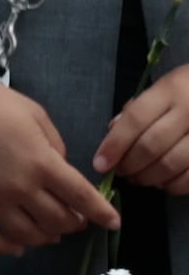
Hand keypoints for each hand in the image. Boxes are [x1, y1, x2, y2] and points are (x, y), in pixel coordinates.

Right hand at [0, 63, 121, 253]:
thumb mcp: (36, 115)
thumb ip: (54, 146)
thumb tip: (58, 169)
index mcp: (42, 162)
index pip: (81, 197)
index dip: (101, 213)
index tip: (112, 222)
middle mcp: (20, 187)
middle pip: (57, 220)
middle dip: (73, 224)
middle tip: (75, 220)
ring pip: (27, 234)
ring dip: (45, 237)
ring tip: (49, 233)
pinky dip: (6, 248)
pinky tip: (17, 248)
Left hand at [105, 63, 188, 193]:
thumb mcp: (164, 88)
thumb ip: (137, 109)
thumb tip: (112, 134)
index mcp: (172, 90)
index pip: (135, 119)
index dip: (114, 145)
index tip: (100, 164)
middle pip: (151, 146)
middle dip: (129, 165)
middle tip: (121, 172)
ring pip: (171, 164)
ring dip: (148, 178)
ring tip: (139, 178)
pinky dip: (173, 185)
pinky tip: (164, 182)